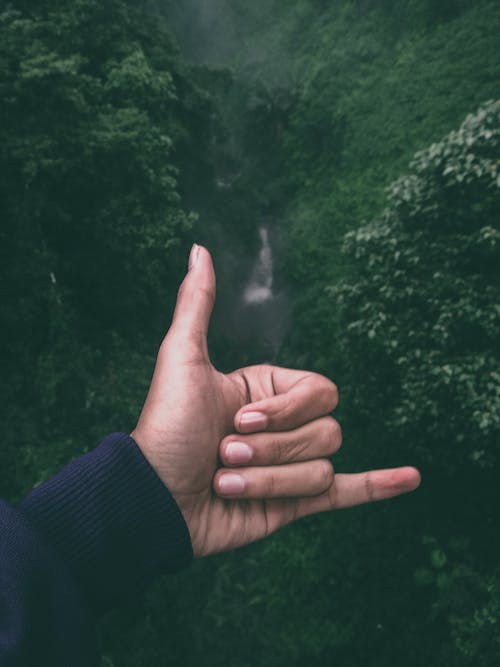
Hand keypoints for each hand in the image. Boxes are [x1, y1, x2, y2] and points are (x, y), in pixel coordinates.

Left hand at [131, 245, 419, 556]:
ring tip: (225, 482)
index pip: (320, 392)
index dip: (286, 411)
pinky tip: (410, 478)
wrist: (152, 498)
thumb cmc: (166, 427)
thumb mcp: (182, 358)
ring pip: (320, 468)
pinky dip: (379, 486)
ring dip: (269, 480)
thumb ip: (198, 305)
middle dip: (272, 449)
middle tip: (224, 455)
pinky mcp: (293, 504)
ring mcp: (290, 466)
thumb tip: (200, 248)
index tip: (238, 420)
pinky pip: (345, 491)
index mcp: (267, 391)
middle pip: (325, 432)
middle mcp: (283, 427)